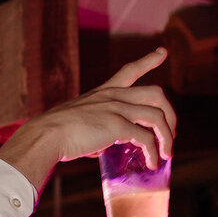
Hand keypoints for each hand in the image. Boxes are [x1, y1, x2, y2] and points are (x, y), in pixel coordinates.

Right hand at [0, 50, 175, 191]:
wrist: (45, 135)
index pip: (129, 71)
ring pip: (157, 116)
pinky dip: (153, 151)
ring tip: (167, 155)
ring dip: (167, 137)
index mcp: (104, 93)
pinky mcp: (116, 126)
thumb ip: (95, 131)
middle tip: (172, 132)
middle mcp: (113, 96)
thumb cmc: (57, 134)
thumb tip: (100, 148)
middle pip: (156, 94)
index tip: (163, 52)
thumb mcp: (79, 124)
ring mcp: (116, 109)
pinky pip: (145, 138)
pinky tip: (152, 163)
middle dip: (170, 113)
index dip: (148, 61)